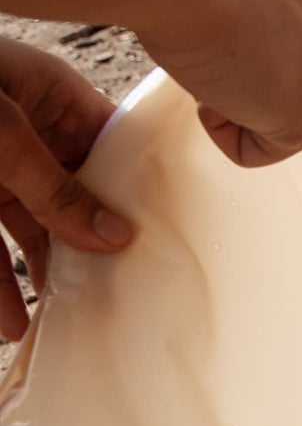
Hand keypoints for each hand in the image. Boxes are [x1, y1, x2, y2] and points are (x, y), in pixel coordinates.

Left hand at [0, 38, 129, 340]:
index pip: (114, 149)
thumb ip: (53, 187)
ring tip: (45, 328)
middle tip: (113, 301)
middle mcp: (26, 131)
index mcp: (51, 97)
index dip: (138, 195)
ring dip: (34, 281)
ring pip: (27, 230)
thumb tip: (113, 235)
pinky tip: (3, 318)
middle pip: (73, 200)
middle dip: (87, 253)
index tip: (162, 244)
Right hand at [136, 0, 301, 167]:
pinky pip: (253, 150)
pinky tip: (213, 85)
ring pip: (274, 123)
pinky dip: (220, 128)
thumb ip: (269, 15)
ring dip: (233, 100)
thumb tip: (248, 41)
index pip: (299, 53)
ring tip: (216, 58)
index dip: (248, 47)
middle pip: (293, 91)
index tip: (224, 24)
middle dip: (248, 79)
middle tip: (217, 43)